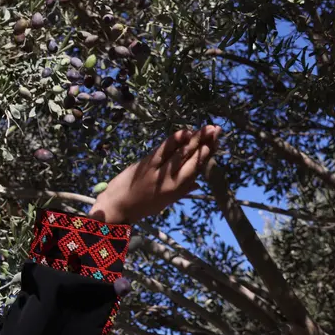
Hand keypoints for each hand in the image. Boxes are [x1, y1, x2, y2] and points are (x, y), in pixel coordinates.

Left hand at [89, 124, 222, 223]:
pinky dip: (175, 140)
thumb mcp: (165, 201)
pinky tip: (185, 132)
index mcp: (178, 189)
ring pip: (181, 153)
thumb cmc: (141, 205)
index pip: (197, 168)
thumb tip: (198, 183)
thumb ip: (182, 190)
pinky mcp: (146, 164)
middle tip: (216, 129)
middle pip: (192, 158)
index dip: (208, 153)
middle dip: (205, 142)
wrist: (118, 206)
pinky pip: (164, 150)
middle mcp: (172, 181)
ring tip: (207, 128)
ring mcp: (159, 172)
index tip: (215, 141)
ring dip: (195, 138)